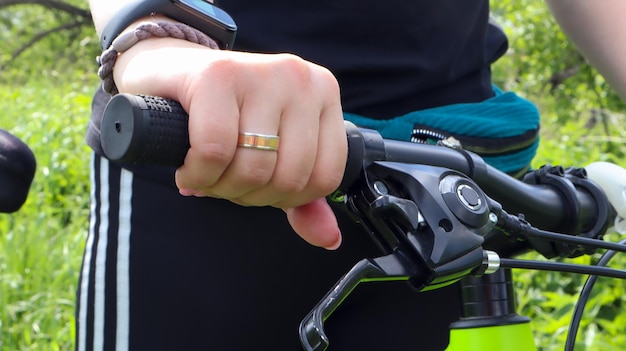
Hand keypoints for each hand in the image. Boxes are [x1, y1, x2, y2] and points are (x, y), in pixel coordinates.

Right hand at [113, 38, 346, 248]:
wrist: (168, 72)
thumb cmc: (225, 116)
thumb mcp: (273, 154)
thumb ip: (303, 198)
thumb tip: (330, 239)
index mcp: (323, 95)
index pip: (325, 177)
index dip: (286, 199)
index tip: (258, 187)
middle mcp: (300, 78)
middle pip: (289, 177)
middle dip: (249, 196)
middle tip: (225, 181)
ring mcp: (261, 72)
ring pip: (253, 168)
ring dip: (221, 188)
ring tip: (206, 174)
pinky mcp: (217, 75)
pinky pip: (215, 151)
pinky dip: (198, 174)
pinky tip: (188, 169)